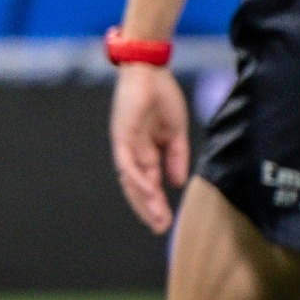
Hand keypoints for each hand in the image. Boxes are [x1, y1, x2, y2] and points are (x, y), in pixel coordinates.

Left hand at [111, 62, 191, 234]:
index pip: (149, 183)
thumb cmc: (161, 97)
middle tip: (161, 228)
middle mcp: (132, 152)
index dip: (156, 203)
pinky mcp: (122, 136)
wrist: (150, 70)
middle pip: (137, 188)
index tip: (167, 222)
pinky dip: (139, 179)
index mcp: (145, 151)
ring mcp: (125, 145)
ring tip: (158, 218)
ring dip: (144, 200)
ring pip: (131, 181)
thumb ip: (176, 158)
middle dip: (149, 209)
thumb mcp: (175, 132)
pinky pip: (128, 164)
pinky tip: (151, 192)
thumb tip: (178, 184)